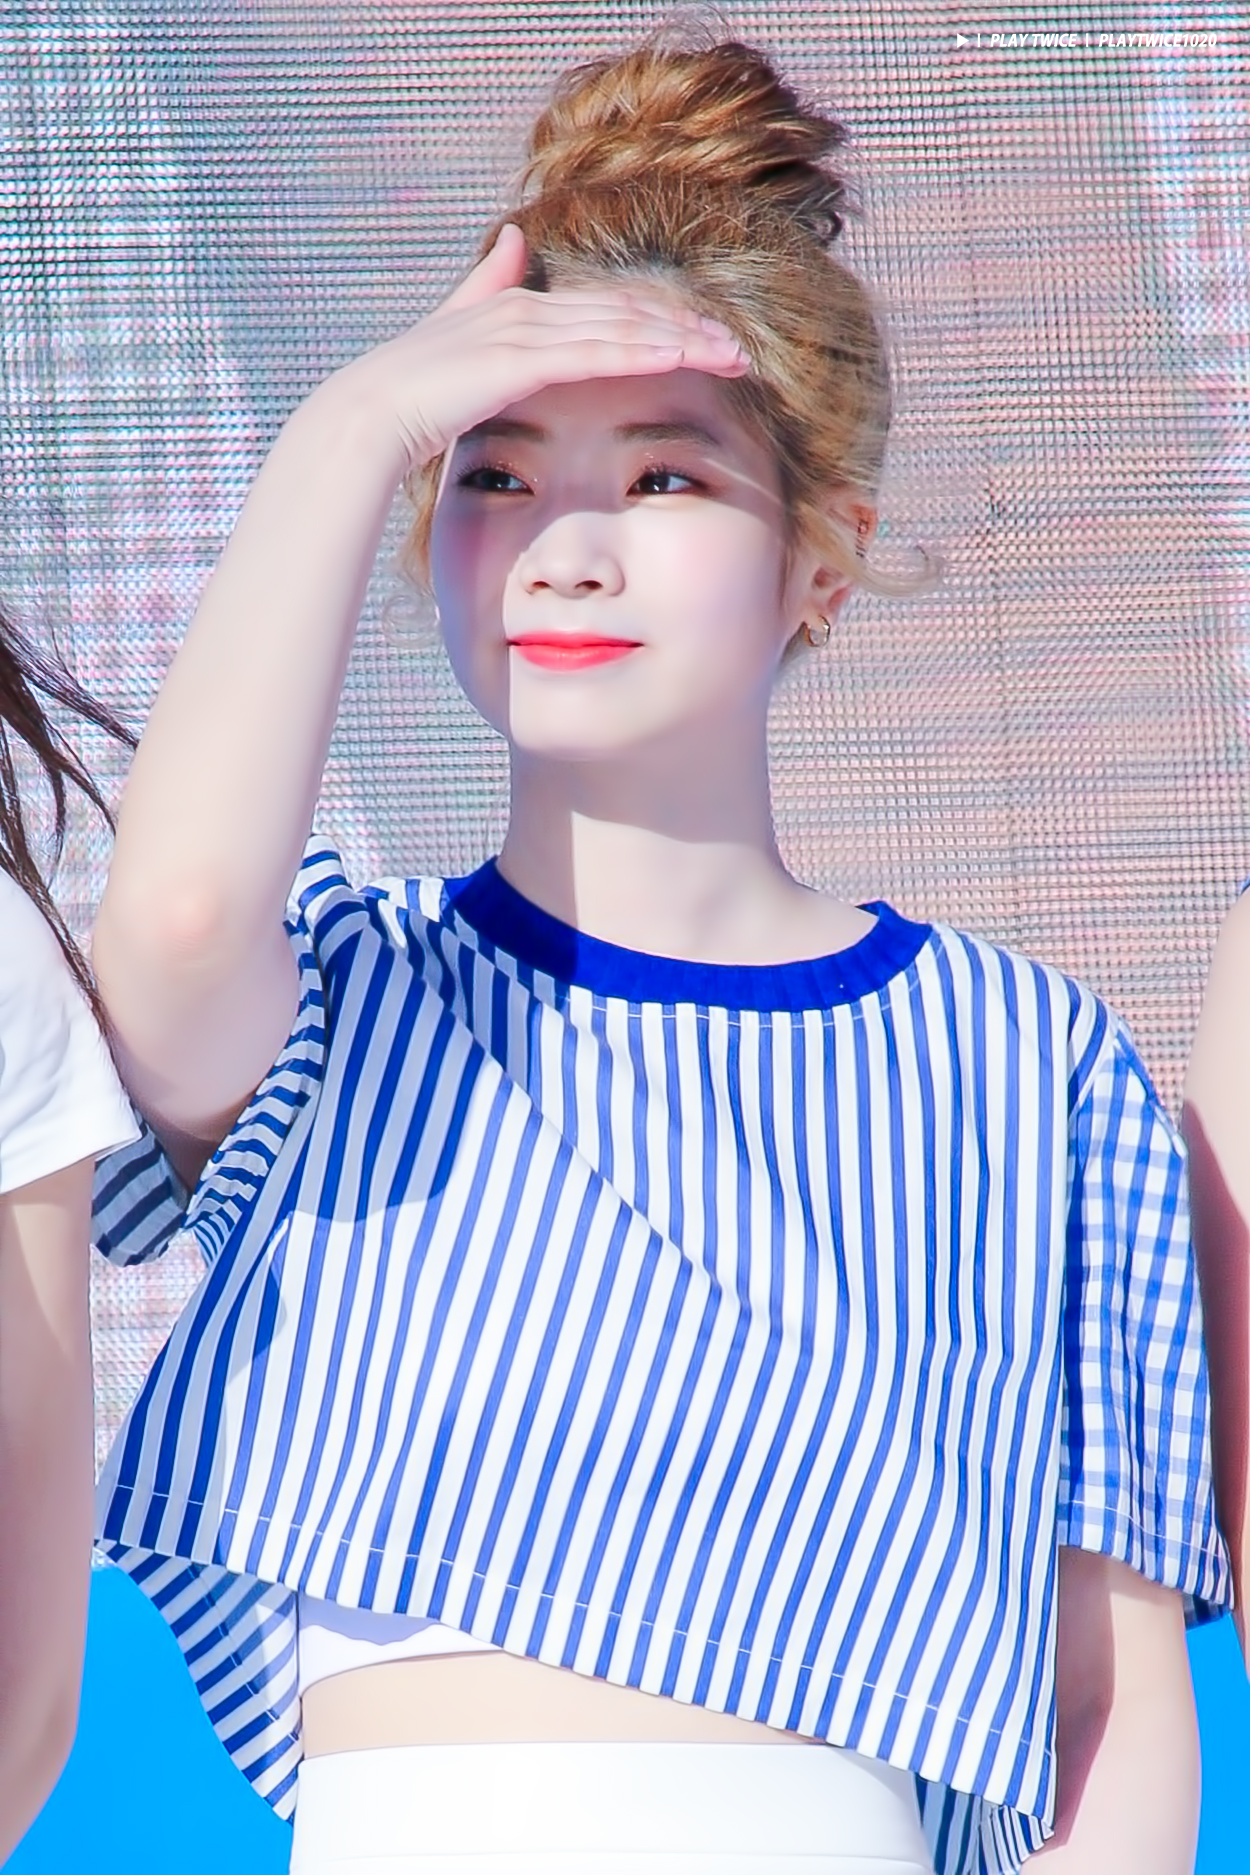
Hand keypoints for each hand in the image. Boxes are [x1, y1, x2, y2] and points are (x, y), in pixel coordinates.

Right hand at [340, 222, 750, 471]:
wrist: (368, 417)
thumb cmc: (411, 401)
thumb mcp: (457, 343)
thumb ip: (486, 290)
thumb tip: (513, 238)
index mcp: (518, 308)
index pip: (608, 310)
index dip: (661, 323)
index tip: (706, 344)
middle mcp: (527, 308)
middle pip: (627, 311)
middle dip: (688, 329)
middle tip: (739, 350)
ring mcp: (525, 330)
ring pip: (623, 327)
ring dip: (684, 340)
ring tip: (733, 355)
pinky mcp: (522, 358)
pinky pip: (598, 351)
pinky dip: (646, 351)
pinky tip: (685, 358)